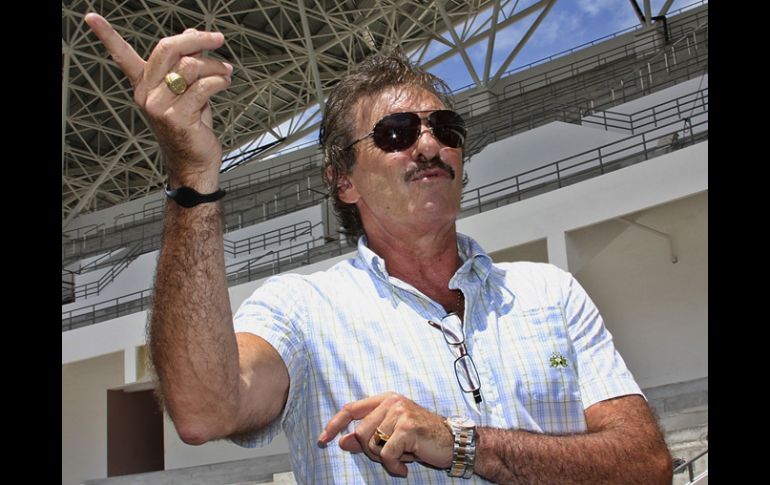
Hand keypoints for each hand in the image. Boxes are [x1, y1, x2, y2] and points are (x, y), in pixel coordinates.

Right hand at [84, 13, 232, 190]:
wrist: (194, 163)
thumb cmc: (192, 127)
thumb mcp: (189, 88)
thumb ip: (187, 61)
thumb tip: (193, 34)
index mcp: (143, 84)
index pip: (121, 56)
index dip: (106, 35)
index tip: (91, 18)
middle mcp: (146, 94)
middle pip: (167, 49)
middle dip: (197, 40)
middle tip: (218, 39)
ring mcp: (159, 106)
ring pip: (190, 67)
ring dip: (215, 66)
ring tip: (225, 72)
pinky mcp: (177, 117)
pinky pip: (203, 86)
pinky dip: (220, 80)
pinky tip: (225, 83)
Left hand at [318, 392, 453, 476]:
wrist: (453, 442)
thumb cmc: (422, 438)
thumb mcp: (392, 435)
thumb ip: (366, 436)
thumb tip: (342, 442)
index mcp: (386, 399)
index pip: (351, 408)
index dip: (334, 424)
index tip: (323, 439)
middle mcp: (391, 401)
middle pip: (360, 432)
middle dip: (370, 450)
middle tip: (390, 454)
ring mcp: (400, 412)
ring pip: (371, 444)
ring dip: (384, 458)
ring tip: (402, 456)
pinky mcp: (407, 428)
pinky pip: (385, 454)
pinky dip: (393, 465)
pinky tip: (405, 465)